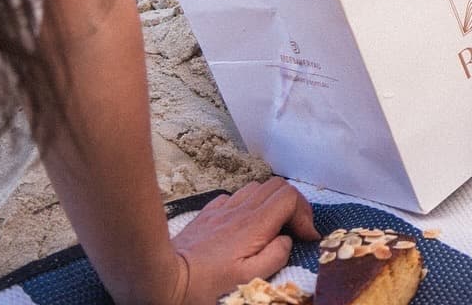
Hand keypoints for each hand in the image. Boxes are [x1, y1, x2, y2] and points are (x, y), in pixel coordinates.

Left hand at [170, 178, 317, 304]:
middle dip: (293, 204)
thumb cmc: (205, 284)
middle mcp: (242, 209)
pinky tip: (244, 223)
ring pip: (258, 187)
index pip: (290, 197)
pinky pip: (235, 196)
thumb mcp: (247, 279)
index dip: (304, 213)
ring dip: (271, 201)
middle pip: (278, 185)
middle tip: (295, 228)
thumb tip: (287, 241)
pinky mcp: (208, 213)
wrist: (164, 279)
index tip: (306, 236)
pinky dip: (248, 204)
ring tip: (271, 225)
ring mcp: (223, 208)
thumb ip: (274, 257)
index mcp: (255, 224)